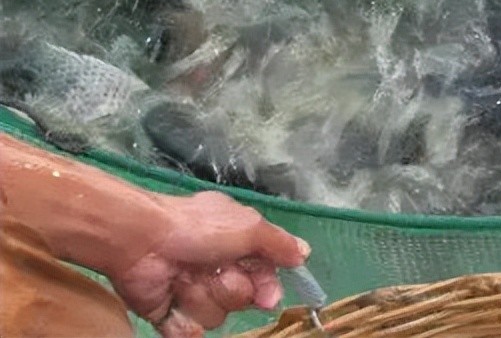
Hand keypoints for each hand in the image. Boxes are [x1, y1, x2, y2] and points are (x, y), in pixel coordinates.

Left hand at [106, 191, 308, 337]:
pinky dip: (181, 323)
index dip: (267, 288)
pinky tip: (175, 302)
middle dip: (229, 289)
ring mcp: (194, 291)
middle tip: (213, 271)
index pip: (265, 277)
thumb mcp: (248, 227)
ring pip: (215, 315)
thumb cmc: (197, 228)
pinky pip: (187, 331)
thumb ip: (278, 243)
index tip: (265, 296)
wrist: (141, 242)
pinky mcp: (170, 312)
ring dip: (201, 298)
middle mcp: (219, 269)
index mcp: (238, 245)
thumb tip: (305, 255)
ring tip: (185, 278)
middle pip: (242, 299)